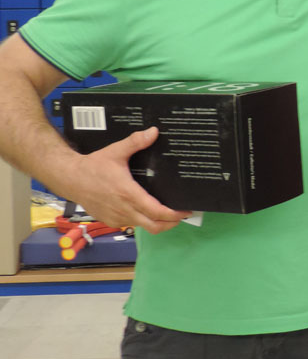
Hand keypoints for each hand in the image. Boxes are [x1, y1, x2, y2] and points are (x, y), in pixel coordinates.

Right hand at [57, 127, 190, 234]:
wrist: (69, 179)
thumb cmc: (93, 166)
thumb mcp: (115, 151)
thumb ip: (135, 142)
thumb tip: (154, 131)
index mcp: (128, 194)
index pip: (156, 212)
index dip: (173, 214)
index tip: (186, 211)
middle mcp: (124, 210)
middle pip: (154, 226)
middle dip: (171, 223)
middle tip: (182, 214)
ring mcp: (116, 218)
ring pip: (144, 227)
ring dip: (158, 223)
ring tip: (168, 213)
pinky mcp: (110, 221)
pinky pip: (131, 225)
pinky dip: (143, 221)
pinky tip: (148, 211)